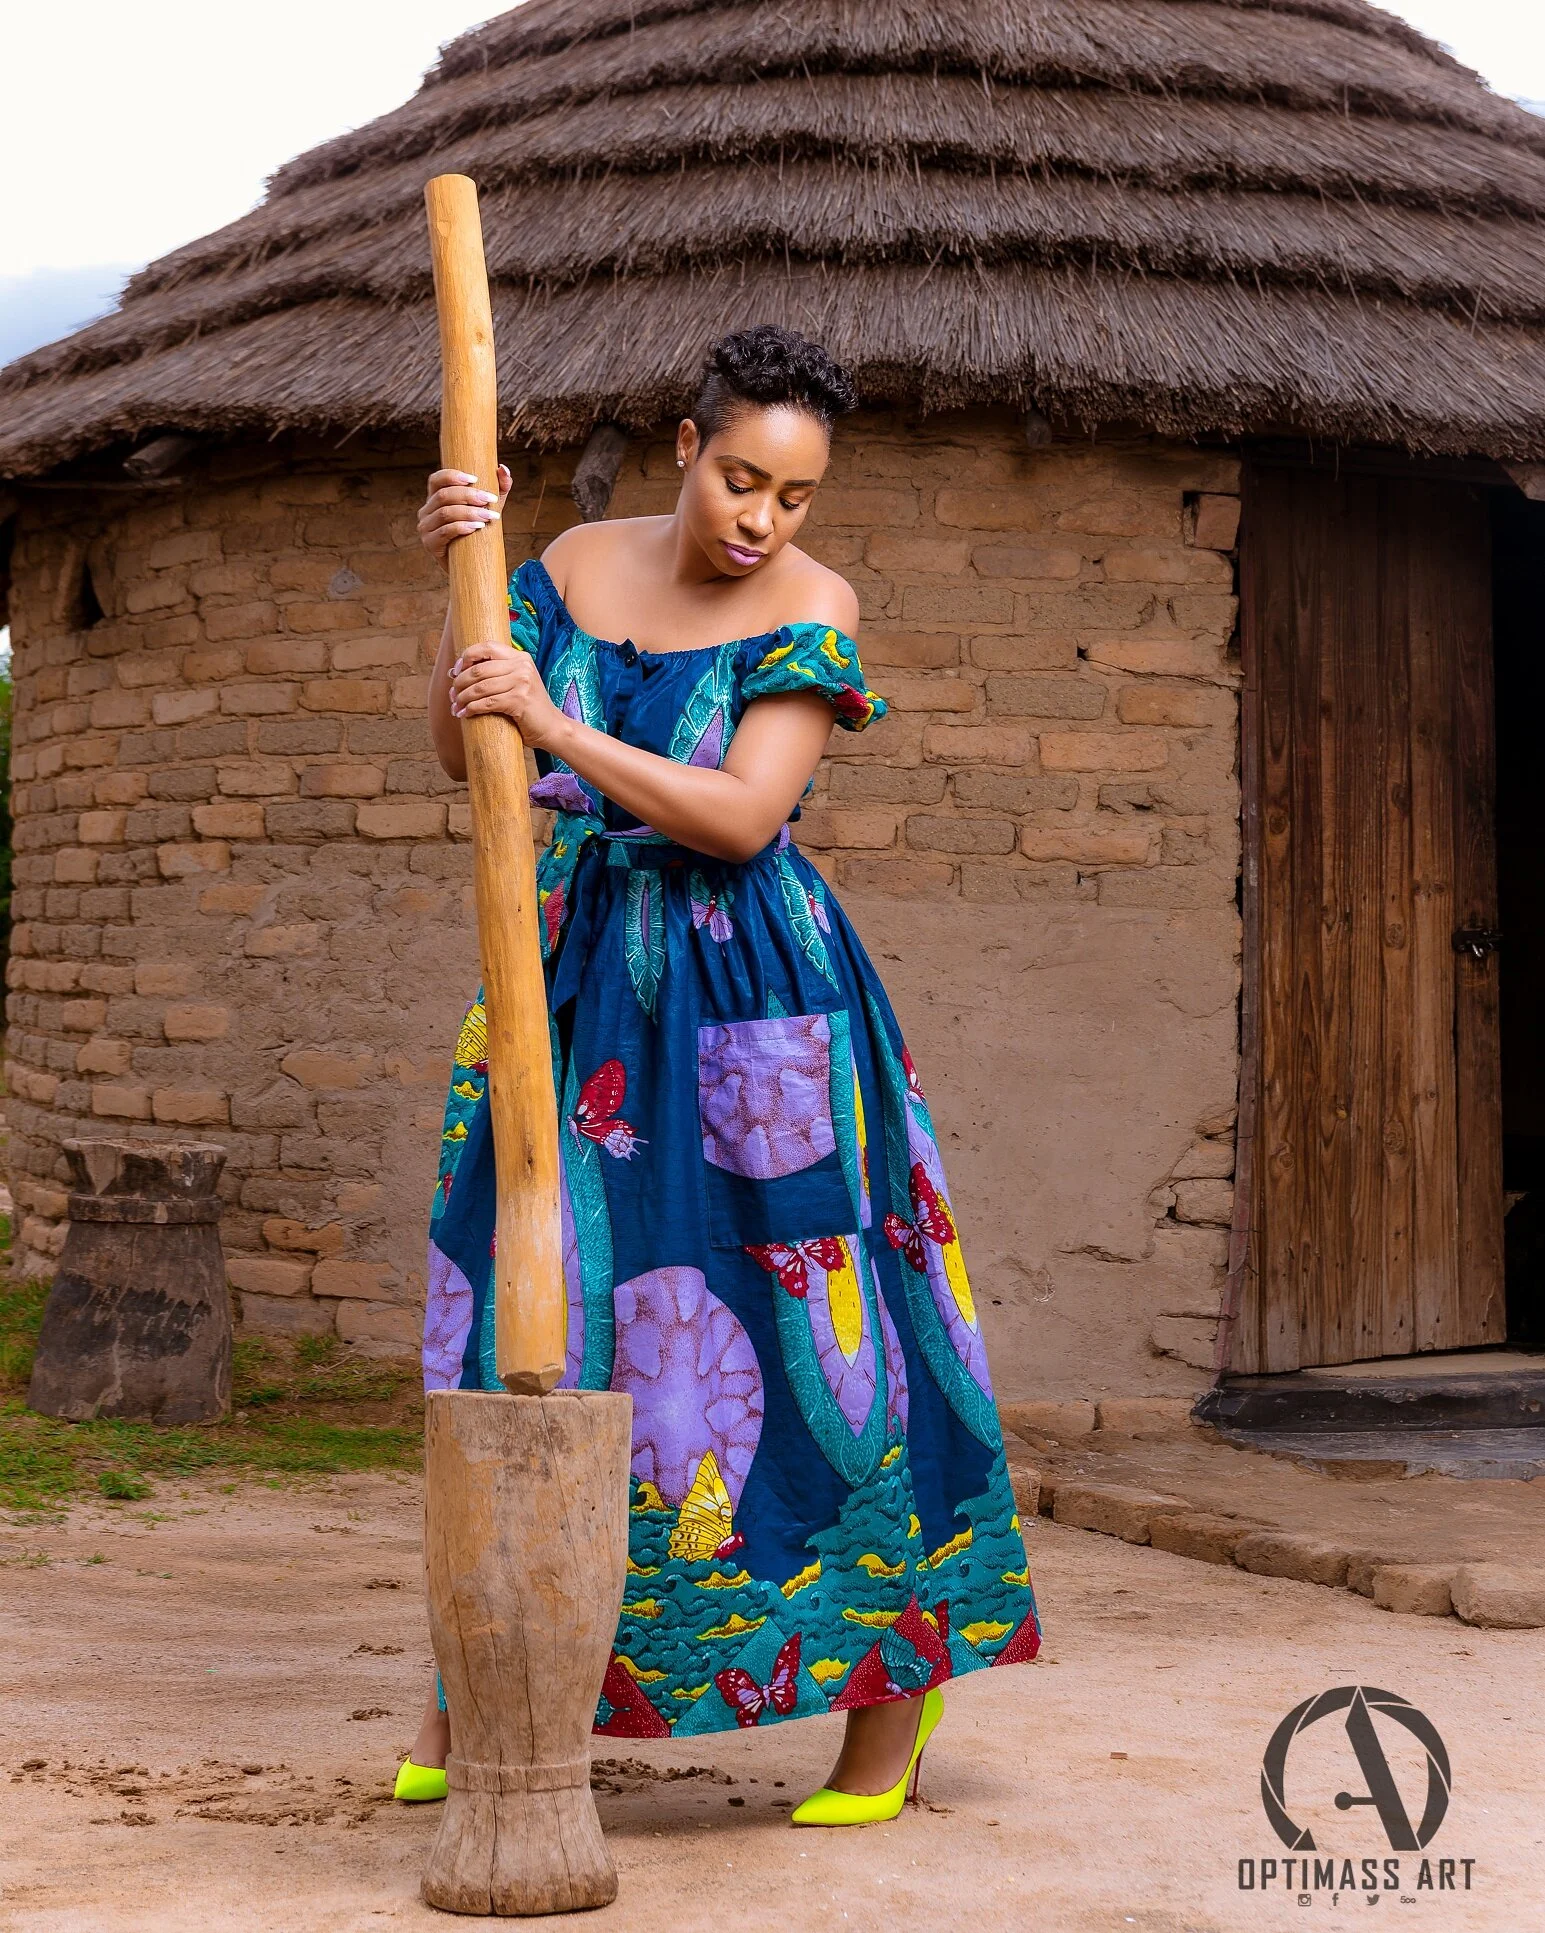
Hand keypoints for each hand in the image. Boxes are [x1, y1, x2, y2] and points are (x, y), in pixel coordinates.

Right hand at [418, 464, 510, 570]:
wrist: (471, 564)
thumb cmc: (478, 531)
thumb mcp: (489, 507)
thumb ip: (498, 488)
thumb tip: (503, 468)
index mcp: (435, 498)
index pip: (436, 479)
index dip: (453, 476)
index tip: (475, 479)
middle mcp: (426, 511)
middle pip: (444, 495)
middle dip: (469, 495)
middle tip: (490, 499)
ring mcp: (425, 528)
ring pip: (445, 513)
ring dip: (469, 512)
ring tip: (489, 515)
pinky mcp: (430, 544)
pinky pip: (444, 531)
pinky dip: (462, 527)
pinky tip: (477, 527)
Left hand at [449, 639, 564, 748]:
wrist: (552, 727)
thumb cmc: (529, 707)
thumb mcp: (517, 682)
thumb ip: (497, 673)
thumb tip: (458, 671)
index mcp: (520, 657)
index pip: (487, 646)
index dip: (467, 656)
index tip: (455, 670)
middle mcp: (522, 666)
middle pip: (479, 669)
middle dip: (459, 683)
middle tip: (452, 695)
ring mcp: (522, 682)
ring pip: (480, 687)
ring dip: (463, 698)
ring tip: (456, 706)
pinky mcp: (519, 701)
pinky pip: (487, 703)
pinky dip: (472, 709)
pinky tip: (464, 714)